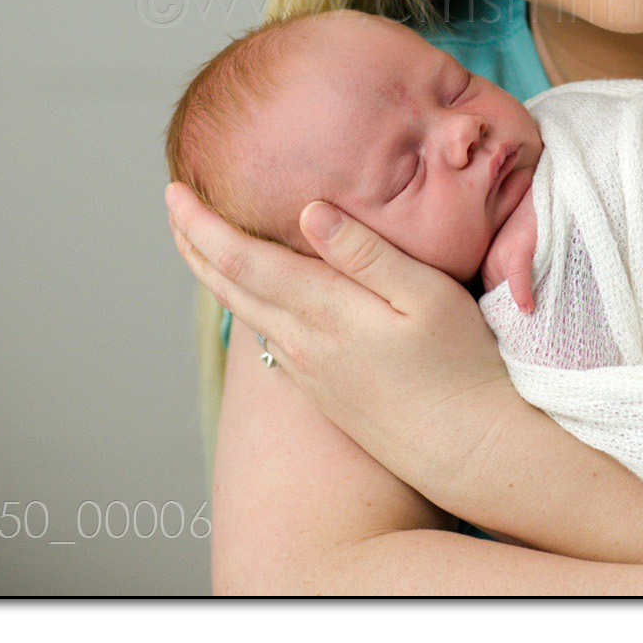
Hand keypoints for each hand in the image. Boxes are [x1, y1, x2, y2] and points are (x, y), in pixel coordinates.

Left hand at [166, 182, 519, 500]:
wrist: (471, 450)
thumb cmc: (462, 365)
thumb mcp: (428, 295)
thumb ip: (367, 253)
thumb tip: (309, 210)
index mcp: (324, 313)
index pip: (242, 261)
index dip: (202, 225)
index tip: (174, 191)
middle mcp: (303, 345)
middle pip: (228, 289)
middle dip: (193, 244)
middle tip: (171, 204)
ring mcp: (310, 373)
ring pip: (245, 315)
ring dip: (214, 275)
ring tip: (200, 242)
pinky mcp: (323, 392)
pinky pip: (267, 336)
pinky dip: (245, 303)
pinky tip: (254, 295)